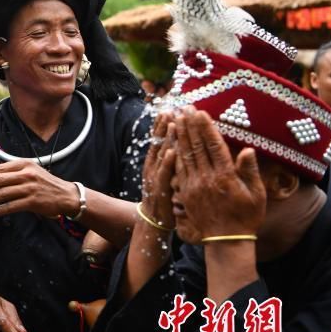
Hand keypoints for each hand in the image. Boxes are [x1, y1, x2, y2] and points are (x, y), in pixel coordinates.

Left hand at [0, 159, 79, 217]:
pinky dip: (1, 209)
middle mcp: (27, 174)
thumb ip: (10, 169)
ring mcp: (30, 188)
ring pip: (3, 193)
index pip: (0, 169)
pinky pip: (12, 205)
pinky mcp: (33, 201)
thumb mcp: (29, 170)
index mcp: (25, 164)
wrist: (66, 195)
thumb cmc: (45, 183)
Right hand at [140, 112, 177, 228]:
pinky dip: (167, 163)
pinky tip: (172, 152)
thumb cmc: (164, 198)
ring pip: (160, 155)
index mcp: (155, 163)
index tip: (169, 110)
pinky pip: (164, 175)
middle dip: (163, 126)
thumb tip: (178, 145)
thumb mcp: (166, 176)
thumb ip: (171, 161)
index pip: (158, 140)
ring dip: (166, 139)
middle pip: (158, 143)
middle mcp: (152, 167)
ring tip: (172, 124)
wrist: (154, 221)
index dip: (162, 126)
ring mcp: (154, 178)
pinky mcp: (160, 190)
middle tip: (170, 110)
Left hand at [172, 107, 265, 240]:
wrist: (226, 241)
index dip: (206, 128)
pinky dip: (175, 153)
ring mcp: (193, 185)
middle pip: (196, 146)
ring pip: (184, 155)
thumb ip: (250, 171)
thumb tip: (247, 149)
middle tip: (184, 108)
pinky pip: (178, 168)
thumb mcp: (256, 195)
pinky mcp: (185, 192)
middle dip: (189, 125)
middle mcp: (206, 179)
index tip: (200, 112)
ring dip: (179, 135)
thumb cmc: (246, 217)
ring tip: (175, 118)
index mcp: (225, 177)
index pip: (213, 146)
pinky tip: (171, 141)